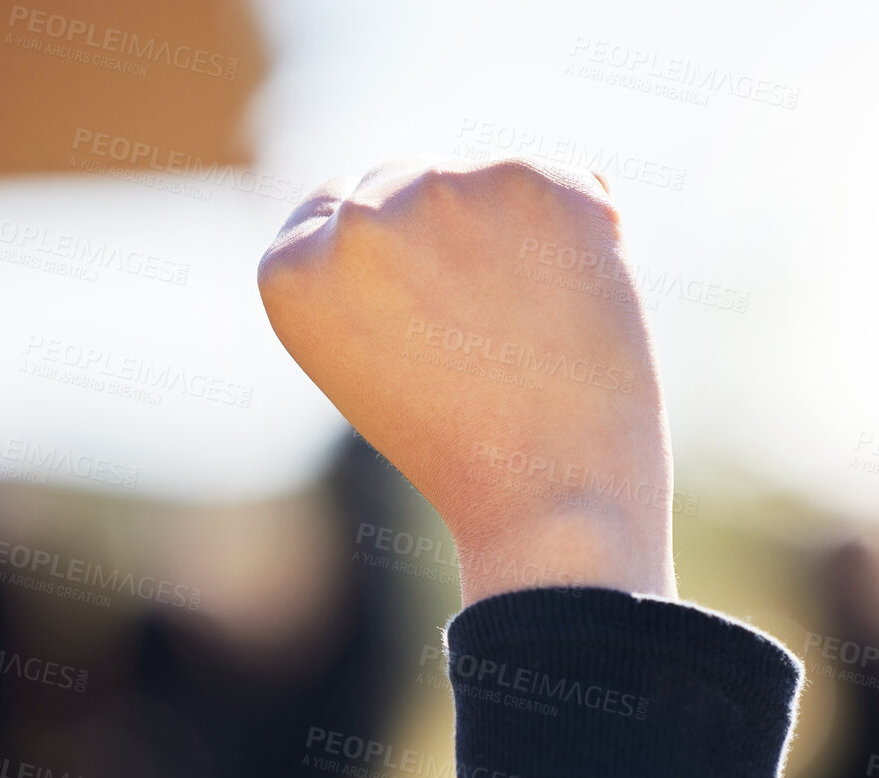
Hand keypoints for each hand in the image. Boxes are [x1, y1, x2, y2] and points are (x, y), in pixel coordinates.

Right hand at [256, 156, 677, 604]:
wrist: (549, 497)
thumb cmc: (472, 453)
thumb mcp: (371, 364)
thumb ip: (366, 277)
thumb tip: (424, 190)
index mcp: (290, 271)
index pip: (339, 204)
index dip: (400, 250)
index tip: (435, 303)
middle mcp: (352, 222)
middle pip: (413, 179)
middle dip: (460, 238)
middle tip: (500, 335)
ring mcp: (438, 192)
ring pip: (491, 181)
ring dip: (523, 234)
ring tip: (541, 326)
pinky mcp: (527, 183)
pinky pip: (571, 181)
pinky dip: (588, 228)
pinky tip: (584, 298)